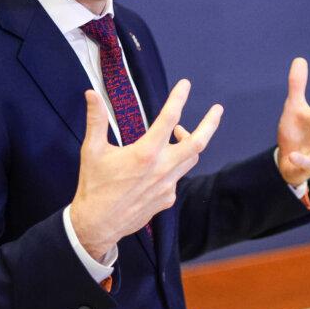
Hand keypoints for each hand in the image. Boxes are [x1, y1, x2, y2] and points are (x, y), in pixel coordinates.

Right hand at [70, 79, 222, 260]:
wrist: (97, 224)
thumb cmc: (93, 186)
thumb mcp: (92, 150)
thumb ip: (96, 120)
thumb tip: (91, 93)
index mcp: (145, 154)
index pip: (169, 119)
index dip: (178, 98)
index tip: (185, 85)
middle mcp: (162, 169)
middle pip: (197, 144)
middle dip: (210, 124)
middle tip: (218, 109)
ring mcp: (168, 186)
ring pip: (190, 160)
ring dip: (190, 143)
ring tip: (179, 133)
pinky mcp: (167, 199)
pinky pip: (177, 178)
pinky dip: (174, 166)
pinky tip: (159, 165)